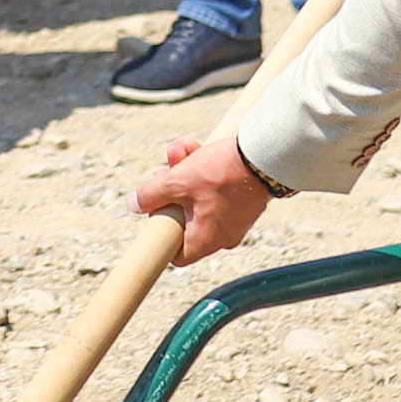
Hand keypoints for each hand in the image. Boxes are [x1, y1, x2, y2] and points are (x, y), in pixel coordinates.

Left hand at [131, 135, 276, 269]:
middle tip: (170, 166)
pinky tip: (198, 147)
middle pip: (185, 217)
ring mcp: (235, 219)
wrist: (267, 156)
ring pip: (199, 198)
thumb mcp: (177, 181)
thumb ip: (151, 196)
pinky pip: (217, 191)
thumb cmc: (221, 173)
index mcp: (206, 240)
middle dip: (173, 187)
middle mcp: (223, 236)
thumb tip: (133, 204)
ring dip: (187, 172)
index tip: (159, 209)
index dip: (162, 233)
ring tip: (185, 147)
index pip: (177, 254)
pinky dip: (205, 171)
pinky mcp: (244, 201)